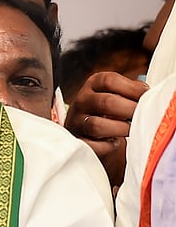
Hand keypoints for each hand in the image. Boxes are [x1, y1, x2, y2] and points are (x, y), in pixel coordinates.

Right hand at [63, 71, 148, 186]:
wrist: (84, 129)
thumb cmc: (107, 110)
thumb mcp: (114, 93)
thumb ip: (130, 91)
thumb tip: (150, 95)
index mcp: (93, 85)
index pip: (110, 81)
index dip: (132, 89)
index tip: (146, 97)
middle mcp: (82, 100)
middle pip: (106, 103)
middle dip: (130, 111)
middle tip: (141, 116)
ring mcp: (77, 121)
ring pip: (97, 125)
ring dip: (120, 129)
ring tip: (130, 129)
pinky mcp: (77, 140)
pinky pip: (92, 145)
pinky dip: (107, 146)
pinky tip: (114, 142)